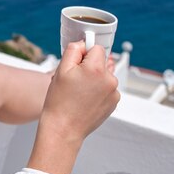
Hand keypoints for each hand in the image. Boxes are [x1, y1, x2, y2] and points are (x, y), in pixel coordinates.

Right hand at [27, 41, 119, 173]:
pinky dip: (98, 90)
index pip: (96, 48)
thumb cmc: (59, 101)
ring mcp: (114, 92)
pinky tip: (85, 99)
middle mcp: (110, 79)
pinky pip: (107, 88)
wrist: (63, 129)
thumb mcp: (61, 69)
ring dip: (95, 78)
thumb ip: (74, 50)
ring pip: (105, 74)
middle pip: (102, 61)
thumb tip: (84, 43)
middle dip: (90, 66)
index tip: (76, 63)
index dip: (84, 54)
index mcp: (97, 68)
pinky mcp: (114, 102)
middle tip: (75, 80)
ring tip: (79, 92)